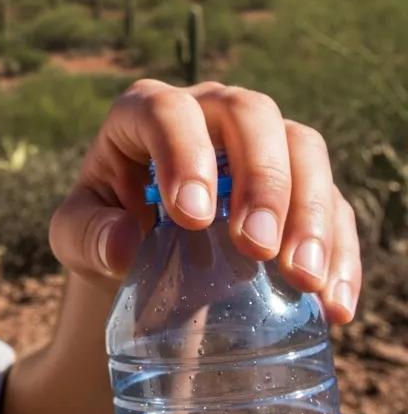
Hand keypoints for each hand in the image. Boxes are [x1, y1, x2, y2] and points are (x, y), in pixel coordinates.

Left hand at [48, 79, 361, 324]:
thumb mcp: (74, 235)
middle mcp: (208, 112)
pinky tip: (331, 303)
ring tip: (301, 278)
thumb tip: (124, 244)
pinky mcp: (299, 185)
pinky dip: (339, 250)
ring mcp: (259, 142)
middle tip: (255, 246)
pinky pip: (335, 202)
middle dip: (259, 177)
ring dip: (310, 209)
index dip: (183, 153)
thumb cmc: (103, 228)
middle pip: (249, 112)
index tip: (191, 218)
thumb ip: (87, 235)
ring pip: (302, 145)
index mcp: (145, 112)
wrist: (137, 255)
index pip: (168, 110)